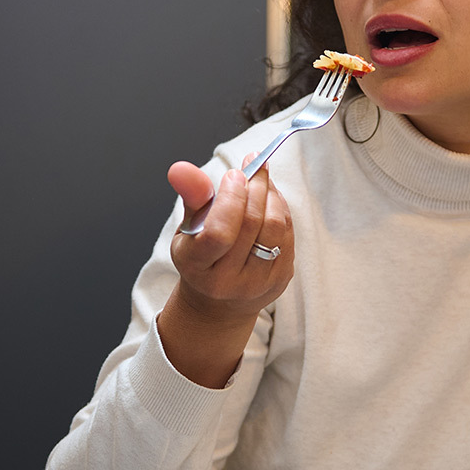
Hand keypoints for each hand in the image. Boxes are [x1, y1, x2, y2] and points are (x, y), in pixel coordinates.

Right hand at [157, 159, 293, 386]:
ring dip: (272, 195)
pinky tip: (270, 200)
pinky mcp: (281, 279)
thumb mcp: (188, 229)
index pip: (219, 233)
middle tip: (252, 165)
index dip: (231, 198)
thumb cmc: (201, 258)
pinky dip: (281, 210)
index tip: (233, 174)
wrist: (219, 303)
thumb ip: (191, 197)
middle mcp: (228, 281)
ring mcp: (258, 283)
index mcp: (198, 267)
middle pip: (252, 223)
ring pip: (275, 227)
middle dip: (255, 186)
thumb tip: (181, 168)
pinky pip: (288, 234)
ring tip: (261, 180)